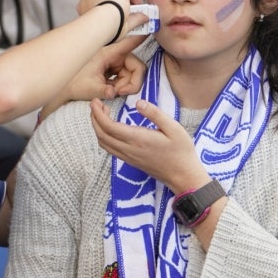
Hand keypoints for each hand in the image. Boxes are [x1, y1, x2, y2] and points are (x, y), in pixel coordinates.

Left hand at [40, 35, 148, 121]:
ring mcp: (114, 61)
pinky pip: (126, 76)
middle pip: (137, 66)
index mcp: (108, 54)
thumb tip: (113, 93)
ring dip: (125, 85)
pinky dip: (121, 85)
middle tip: (119, 92)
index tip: (151, 30)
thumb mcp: (89, 89)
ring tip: (111, 91)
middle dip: (132, 82)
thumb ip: (103, 91)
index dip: (142, 38)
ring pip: (132, 73)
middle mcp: (113, 55)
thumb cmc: (73, 84)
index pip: (129, 42)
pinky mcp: (113, 67)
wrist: (63, 85)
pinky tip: (110, 88)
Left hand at [89, 98, 206, 193]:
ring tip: (102, 113)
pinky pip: (110, 149)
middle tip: (96, 104)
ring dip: (98, 128)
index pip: (109, 126)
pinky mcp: (130, 161)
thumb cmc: (181, 151)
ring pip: (104, 143)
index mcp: (137, 139)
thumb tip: (138, 103)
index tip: (95, 101)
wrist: (183, 176)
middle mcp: (129, 149)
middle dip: (94, 118)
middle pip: (102, 134)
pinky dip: (104, 137)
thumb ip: (155, 114)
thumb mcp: (174, 128)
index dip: (98, 113)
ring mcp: (128, 157)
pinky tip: (110, 128)